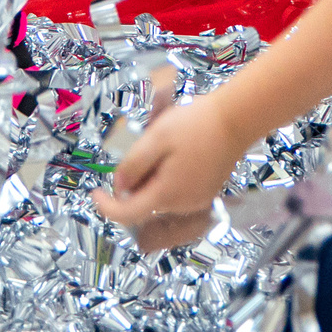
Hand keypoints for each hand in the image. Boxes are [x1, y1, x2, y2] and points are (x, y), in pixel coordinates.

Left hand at [95, 70, 240, 252]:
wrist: (236, 118)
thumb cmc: (195, 125)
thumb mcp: (156, 137)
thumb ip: (133, 164)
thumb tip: (118, 186)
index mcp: (166, 194)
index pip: (127, 214)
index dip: (107, 206)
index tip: (95, 191)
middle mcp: (182, 205)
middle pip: (145, 203)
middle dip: (135, 181)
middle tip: (143, 148)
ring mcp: (197, 200)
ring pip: (161, 197)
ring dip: (153, 178)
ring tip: (164, 145)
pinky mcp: (207, 191)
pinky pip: (178, 192)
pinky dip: (169, 177)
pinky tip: (179, 151)